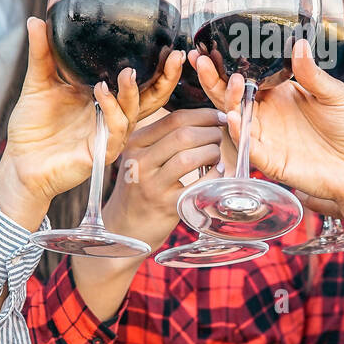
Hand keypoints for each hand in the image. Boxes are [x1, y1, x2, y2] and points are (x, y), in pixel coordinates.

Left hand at [0, 18, 182, 225]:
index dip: (160, 66)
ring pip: (134, 112)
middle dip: (167, 78)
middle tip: (174, 56)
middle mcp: (113, 116)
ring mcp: (109, 135)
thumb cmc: (32, 127)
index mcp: (106, 99)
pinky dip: (112, 111)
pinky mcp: (100, 153)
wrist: (18, 162)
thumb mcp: (38, 83)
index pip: (142, 81)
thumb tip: (37, 19)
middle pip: (152, 97)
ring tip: (127, 73)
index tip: (170, 45)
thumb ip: (42, 53)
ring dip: (133, 92)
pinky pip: (115, 131)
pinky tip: (102, 92)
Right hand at [101, 108, 226, 248]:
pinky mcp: (166, 205)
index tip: (219, 117)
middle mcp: (139, 161)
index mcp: (135, 143)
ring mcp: (151, 185)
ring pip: (189, 157)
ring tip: (215, 156)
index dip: (203, 115)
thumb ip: (164, 137)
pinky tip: (217, 172)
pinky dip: (214, 175)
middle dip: (210, 133)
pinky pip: (197, 184)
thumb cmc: (141, 187)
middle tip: (218, 139)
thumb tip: (205, 118)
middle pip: (183, 135)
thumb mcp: (142, 157)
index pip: (174, 119)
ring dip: (212, 153)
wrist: (124, 227)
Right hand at [189, 39, 343, 212]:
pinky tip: (232, 118)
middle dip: (214, 79)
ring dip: (228, 101)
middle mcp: (267, 115)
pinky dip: (238, 133)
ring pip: (235, 119)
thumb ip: (312, 73)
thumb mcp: (334, 94)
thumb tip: (298, 44)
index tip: (211, 49)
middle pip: (232, 96)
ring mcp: (266, 138)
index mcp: (279, 95)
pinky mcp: (270, 161)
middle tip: (202, 61)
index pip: (247, 77)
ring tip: (232, 83)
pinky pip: (248, 147)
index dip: (228, 65)